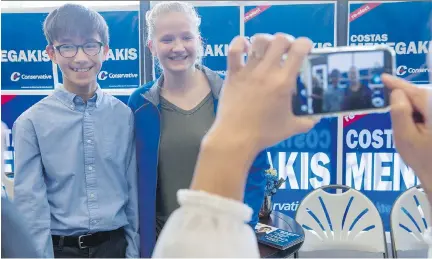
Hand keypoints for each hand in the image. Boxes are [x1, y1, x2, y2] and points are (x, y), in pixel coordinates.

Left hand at [206, 33, 317, 152]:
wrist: (235, 138)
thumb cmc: (264, 134)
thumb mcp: (291, 128)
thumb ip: (307, 121)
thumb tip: (316, 118)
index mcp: (283, 82)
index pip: (298, 50)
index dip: (305, 44)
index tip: (306, 49)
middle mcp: (266, 71)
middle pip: (280, 40)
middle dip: (287, 41)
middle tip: (287, 51)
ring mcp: (248, 71)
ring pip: (258, 41)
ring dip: (266, 40)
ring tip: (268, 49)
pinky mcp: (232, 74)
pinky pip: (234, 50)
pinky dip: (240, 43)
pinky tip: (246, 46)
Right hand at [382, 74, 431, 191]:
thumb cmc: (423, 160)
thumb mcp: (405, 138)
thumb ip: (400, 113)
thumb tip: (396, 93)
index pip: (415, 92)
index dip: (397, 84)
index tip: (383, 78)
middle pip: (421, 97)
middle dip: (405, 100)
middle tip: (393, 115)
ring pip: (425, 105)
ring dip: (413, 110)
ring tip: (408, 129)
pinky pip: (428, 112)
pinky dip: (419, 116)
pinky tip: (416, 129)